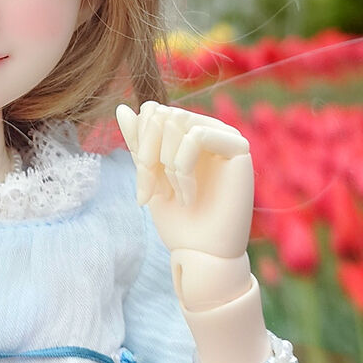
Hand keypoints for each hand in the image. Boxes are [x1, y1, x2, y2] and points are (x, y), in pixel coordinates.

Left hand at [115, 102, 253, 261]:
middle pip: (164, 114)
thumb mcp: (150, 176)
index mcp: (189, 132)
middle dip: (149, 155)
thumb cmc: (178, 219)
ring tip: (173, 194)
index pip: (153, 112)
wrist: (201, 254)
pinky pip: (198, 136)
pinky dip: (183, 167)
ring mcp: (227, 137)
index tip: (145, 187)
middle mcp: (210, 129)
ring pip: (178, 122)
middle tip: (155, 192)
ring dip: (166, 163)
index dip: (139, 145)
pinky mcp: (240, 149)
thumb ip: (138, 142)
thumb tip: (122, 108)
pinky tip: (188, 195)